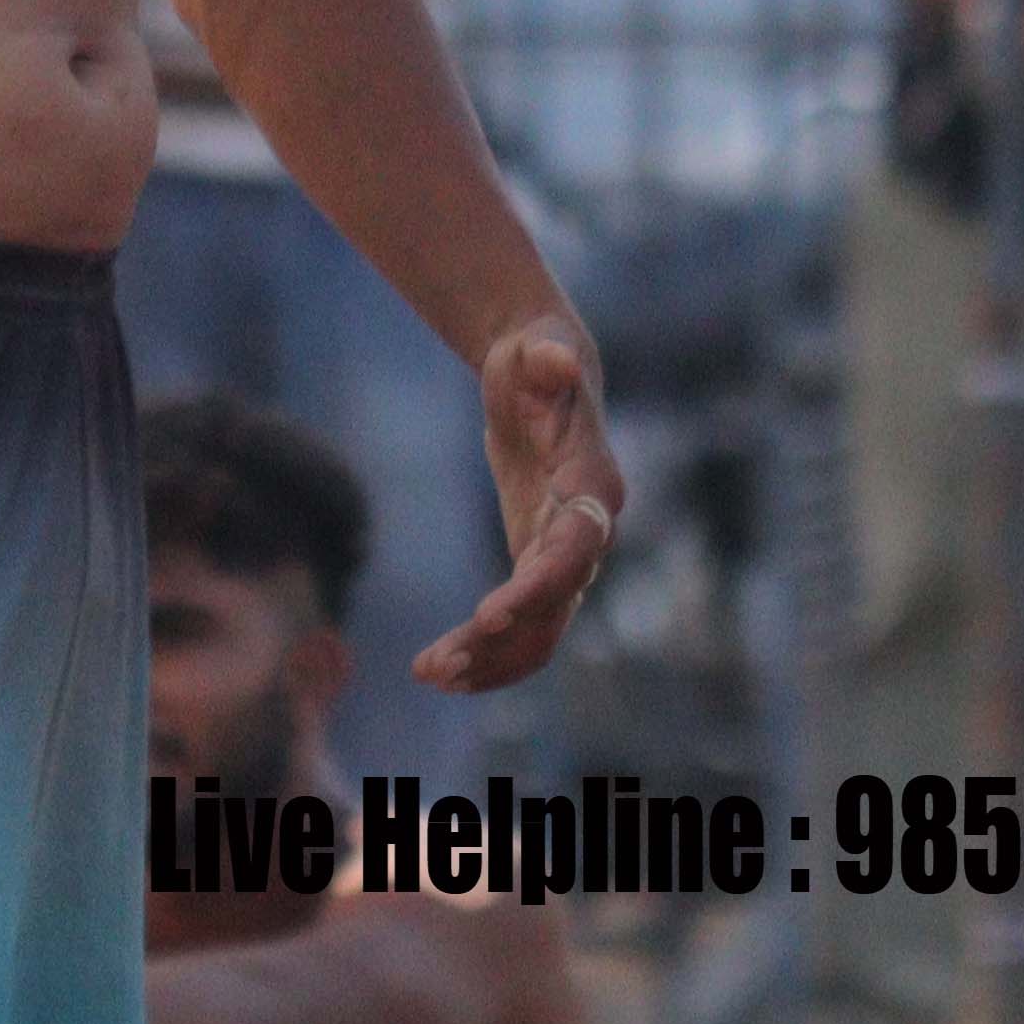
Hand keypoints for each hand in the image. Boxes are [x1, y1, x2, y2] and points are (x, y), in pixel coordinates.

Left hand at [417, 309, 626, 694]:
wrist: (543, 374)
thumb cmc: (539, 357)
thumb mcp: (539, 348)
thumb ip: (549, 357)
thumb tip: (552, 358)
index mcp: (594, 484)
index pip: (573, 548)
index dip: (536, 586)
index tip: (487, 615)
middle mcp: (590, 531)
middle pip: (554, 603)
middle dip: (501, 640)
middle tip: (439, 666)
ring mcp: (568, 556)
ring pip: (539, 629)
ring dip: (490, 660)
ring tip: (429, 675)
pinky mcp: (540, 565)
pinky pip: (525, 626)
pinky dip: (490, 652)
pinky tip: (442, 669)